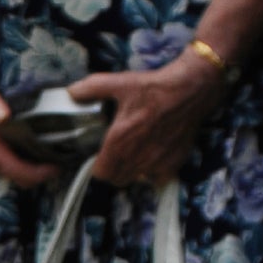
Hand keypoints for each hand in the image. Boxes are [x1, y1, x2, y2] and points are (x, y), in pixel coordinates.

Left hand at [74, 51, 224, 186]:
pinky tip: (153, 158)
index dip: (97, 166)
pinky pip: (158, 179)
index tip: (101, 156)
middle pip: (116, 179)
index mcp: (119, 141)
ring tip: (132, 156)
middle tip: (115, 155)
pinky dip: (154, 173)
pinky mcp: (175, 161)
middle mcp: (137, 156)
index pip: (99, 173)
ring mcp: (157, 161)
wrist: (192, 87)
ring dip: (131, 172)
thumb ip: (91, 89)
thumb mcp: (120, 83)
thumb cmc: (155, 87)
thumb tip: (70, 92)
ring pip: (135, 180)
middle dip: (112, 170)